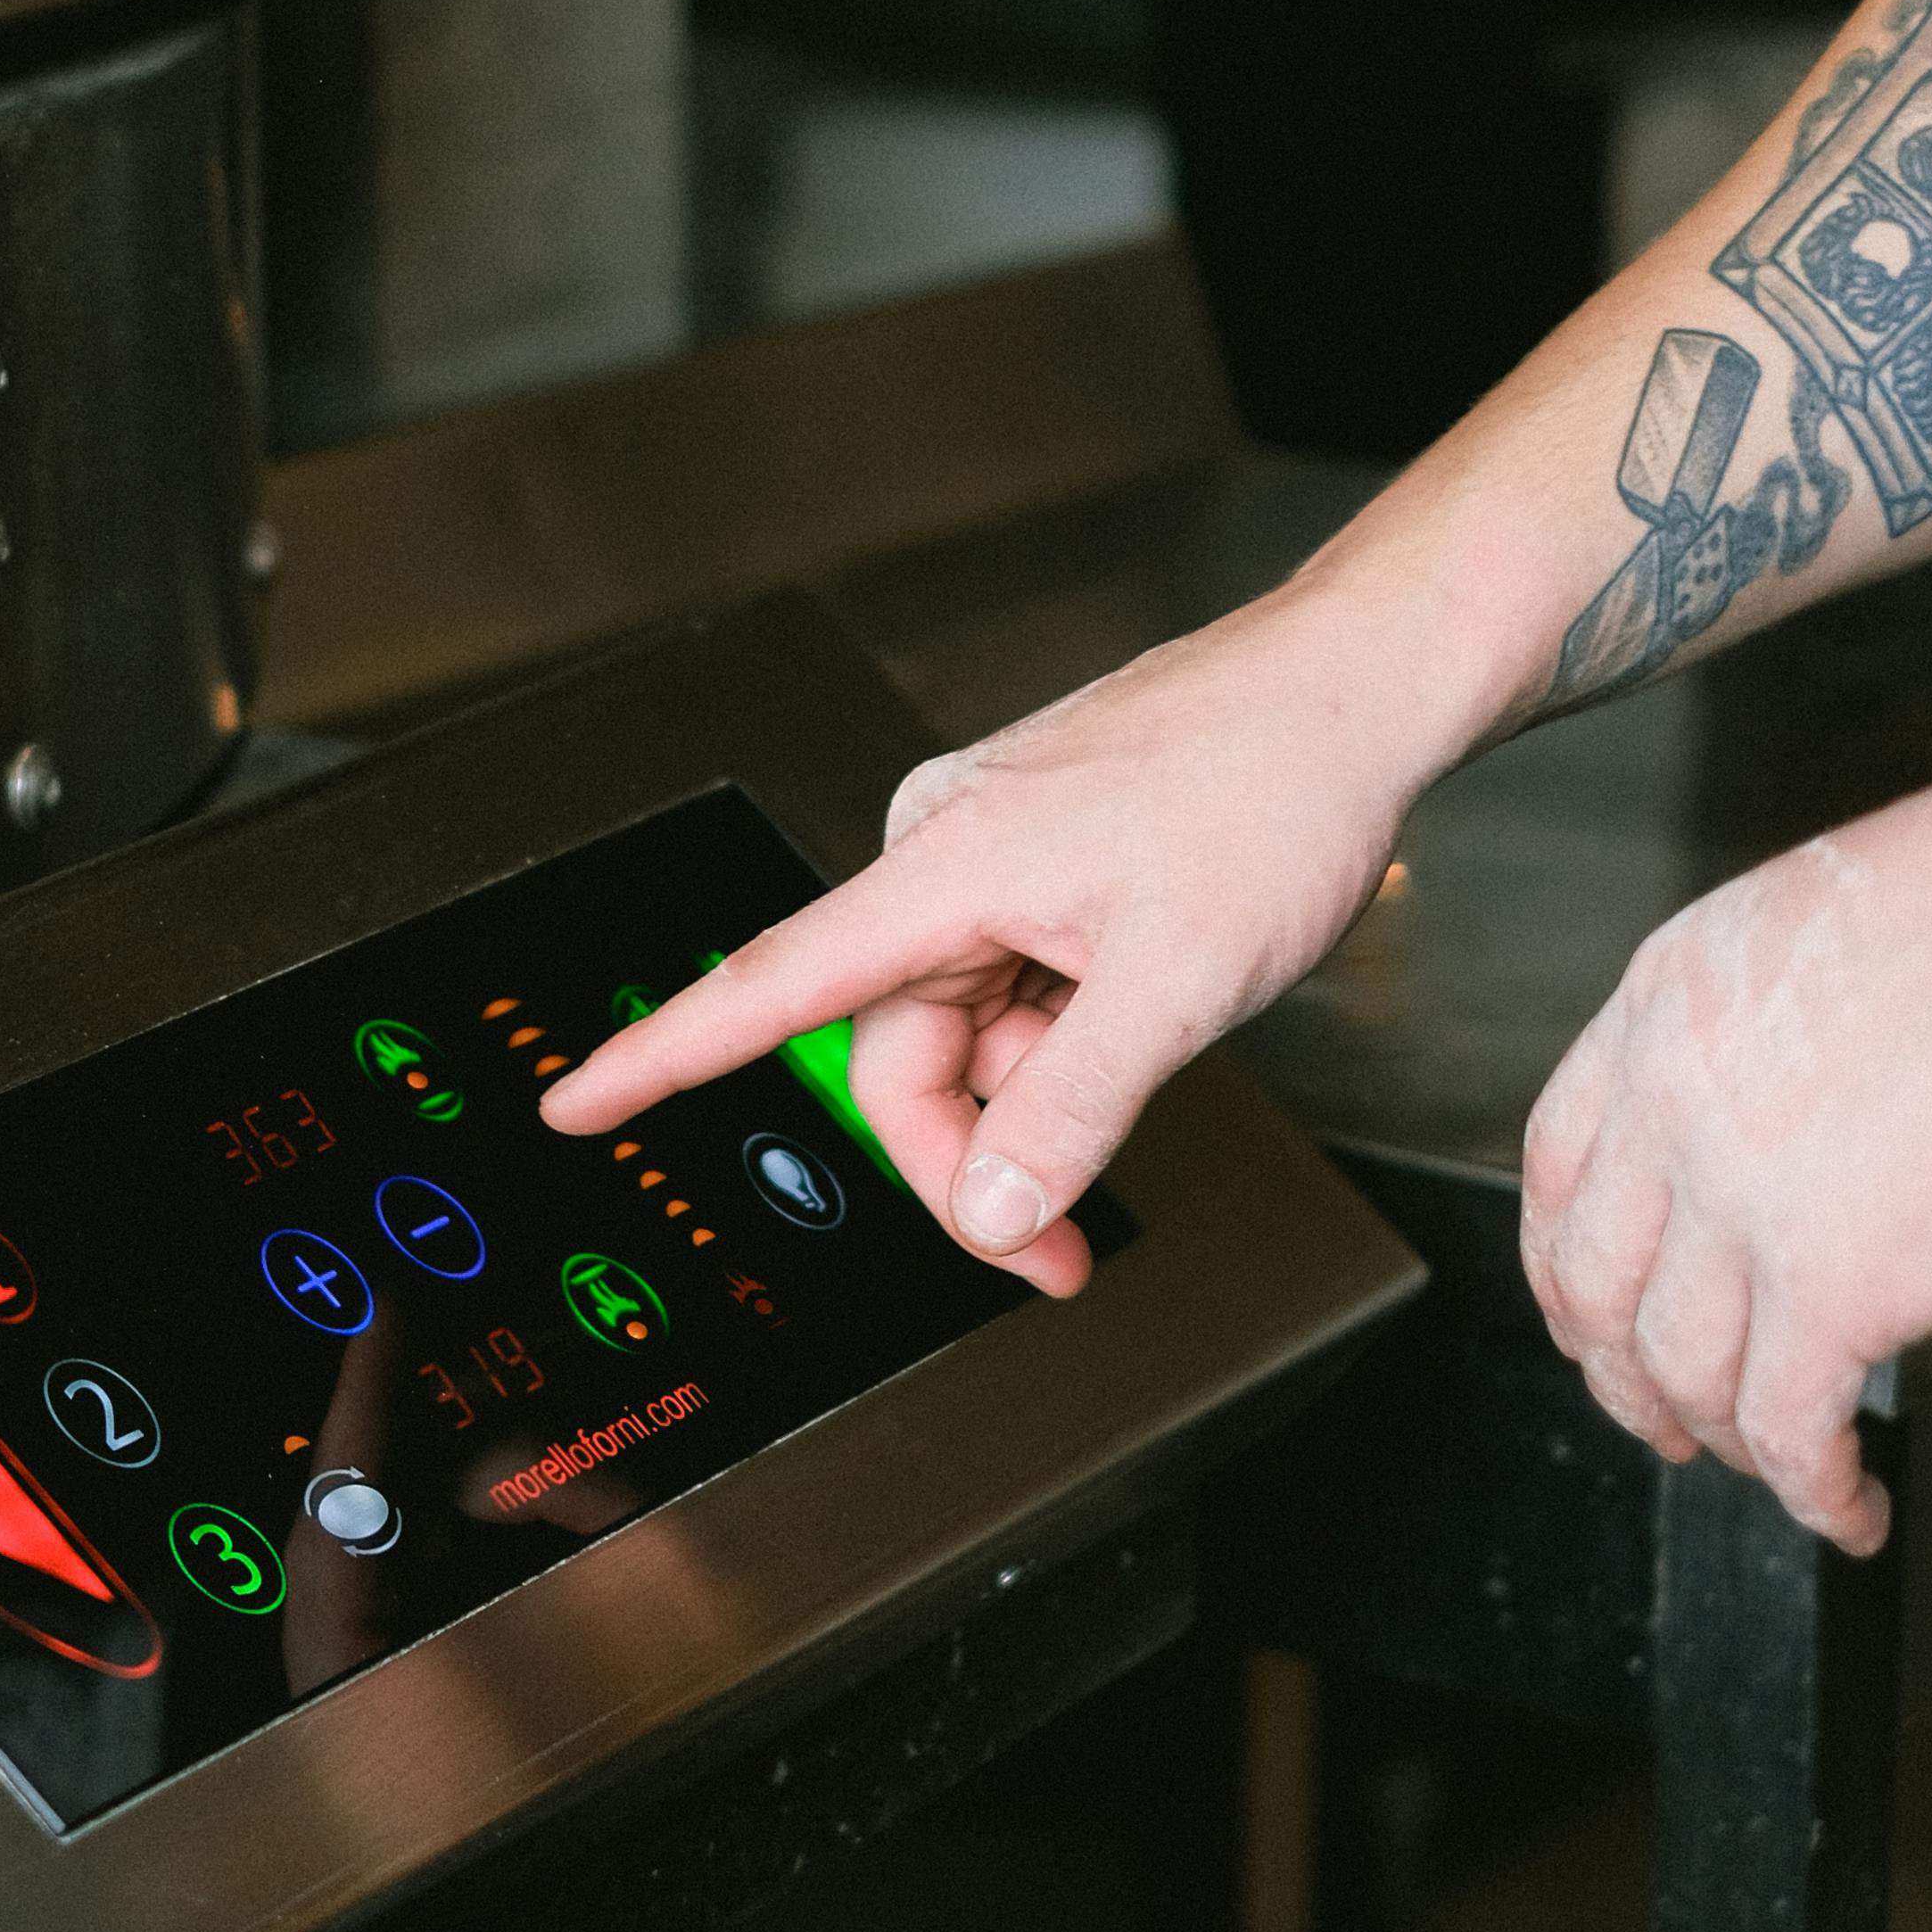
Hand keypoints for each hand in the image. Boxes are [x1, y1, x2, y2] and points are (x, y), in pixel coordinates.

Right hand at [538, 588, 1446, 1287]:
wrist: (1355, 690)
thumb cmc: (1273, 788)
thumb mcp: (1177, 986)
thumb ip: (1071, 1112)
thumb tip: (991, 1213)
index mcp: (946, 867)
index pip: (771, 986)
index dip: (663, 1059)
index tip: (576, 1107)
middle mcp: (947, 849)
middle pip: (895, 1047)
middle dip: (975, 1150)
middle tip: (1064, 1241)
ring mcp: (995, 849)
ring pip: (964, 1023)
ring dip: (1036, 1083)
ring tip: (1150, 1051)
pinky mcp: (1040, 852)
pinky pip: (1013, 978)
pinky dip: (1065, 1026)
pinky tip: (1143, 994)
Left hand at [1521, 750, 1931, 1553]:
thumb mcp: (1830, 915)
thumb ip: (1775, 1018)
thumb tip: (1799, 1100)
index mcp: (1664, 998)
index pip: (1557, 1161)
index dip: (1567, 1259)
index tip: (1593, 1310)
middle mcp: (1673, 1102)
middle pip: (1592, 1285)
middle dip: (1621, 1374)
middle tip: (1669, 1419)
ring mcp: (1740, 1200)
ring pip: (1678, 1373)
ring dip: (1722, 1442)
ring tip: (1780, 1470)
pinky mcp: (1834, 1288)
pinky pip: (1790, 1431)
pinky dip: (1814, 1493)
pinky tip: (1852, 1510)